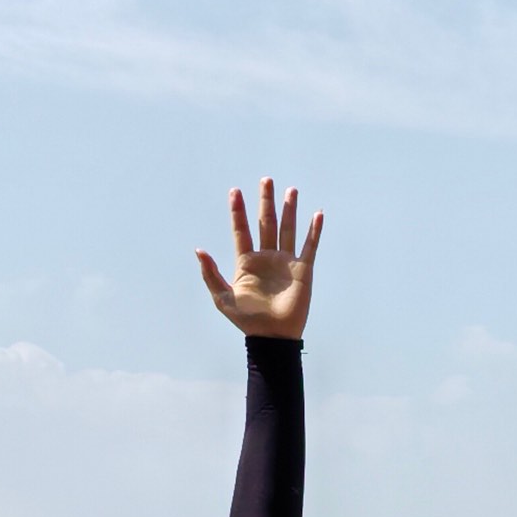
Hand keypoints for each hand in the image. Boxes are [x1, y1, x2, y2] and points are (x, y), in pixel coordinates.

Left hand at [196, 177, 321, 339]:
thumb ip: (210, 274)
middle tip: (266, 180)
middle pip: (266, 223)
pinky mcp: (302, 270)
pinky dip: (314, 231)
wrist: (272, 336)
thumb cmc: (246, 320)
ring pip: (287, 229)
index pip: (241, 230)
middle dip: (266, 202)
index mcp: (246, 262)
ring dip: (289, 210)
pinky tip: (317, 215)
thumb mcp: (222, 298)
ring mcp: (285, 262)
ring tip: (290, 190)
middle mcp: (266, 257)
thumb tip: (199, 250)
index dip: (238, 212)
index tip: (234, 191)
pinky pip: (309, 246)